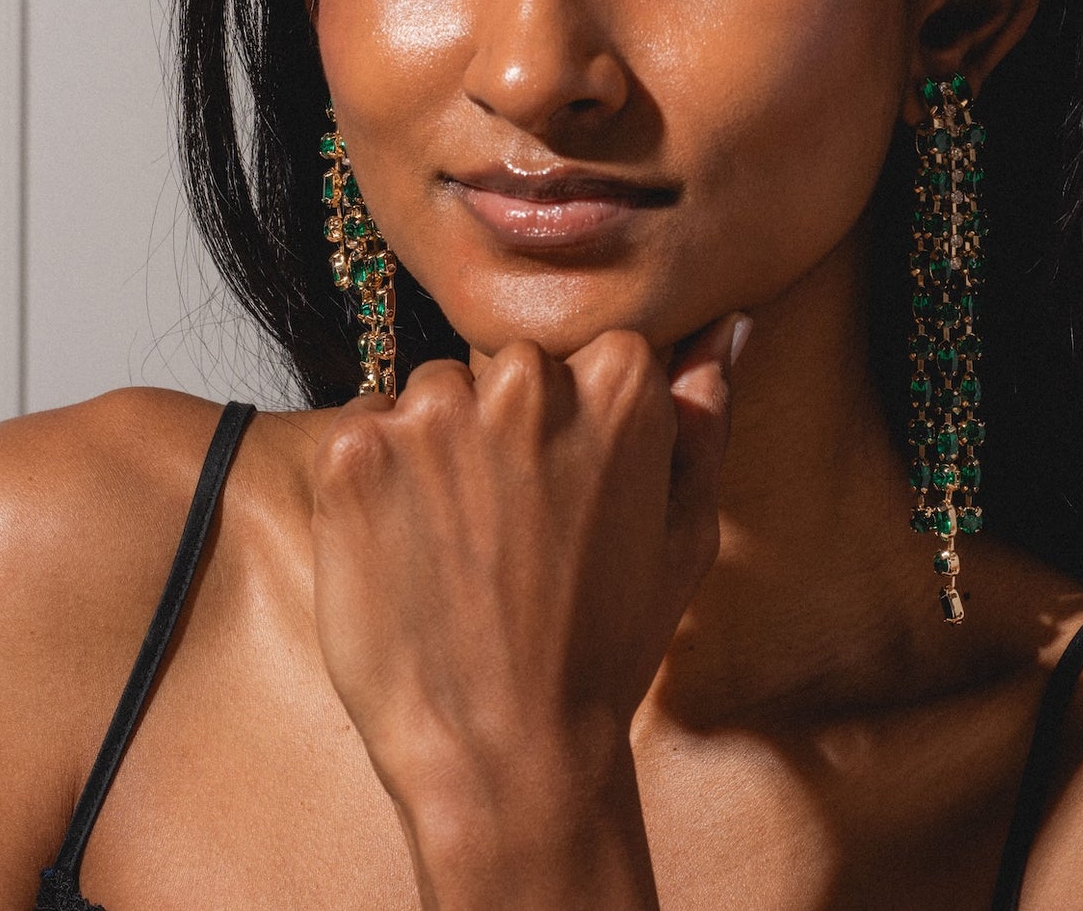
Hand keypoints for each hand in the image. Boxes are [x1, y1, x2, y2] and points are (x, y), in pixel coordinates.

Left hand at [307, 312, 749, 905]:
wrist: (506, 754)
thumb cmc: (605, 645)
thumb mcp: (686, 531)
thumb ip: (705, 416)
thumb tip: (725, 327)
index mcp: (619, 383)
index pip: (587, 352)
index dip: (575, 425)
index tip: (568, 490)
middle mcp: (525, 380)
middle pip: (507, 366)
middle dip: (506, 425)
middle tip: (511, 526)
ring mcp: (433, 413)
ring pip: (433, 392)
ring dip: (438, 446)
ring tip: (459, 543)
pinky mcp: (356, 451)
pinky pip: (365, 425)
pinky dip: (377, 474)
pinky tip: (406, 546)